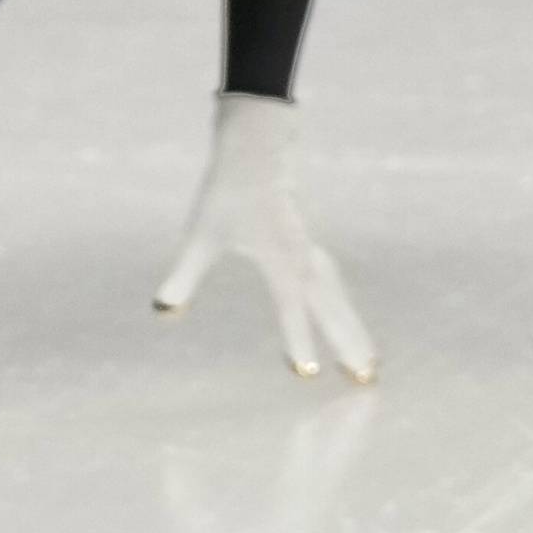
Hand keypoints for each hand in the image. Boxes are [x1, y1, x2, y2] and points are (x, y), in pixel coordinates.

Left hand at [153, 91, 377, 382]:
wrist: (258, 152)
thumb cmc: (227, 194)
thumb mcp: (200, 235)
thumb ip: (183, 276)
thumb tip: (162, 310)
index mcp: (279, 256)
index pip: (291, 306)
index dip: (299, 340)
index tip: (307, 373)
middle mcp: (304, 258)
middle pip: (332, 308)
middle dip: (348, 343)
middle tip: (365, 380)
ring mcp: (312, 256)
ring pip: (340, 300)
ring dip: (355, 332)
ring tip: (370, 366)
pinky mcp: (312, 254)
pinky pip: (336, 291)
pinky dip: (347, 314)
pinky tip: (352, 333)